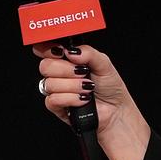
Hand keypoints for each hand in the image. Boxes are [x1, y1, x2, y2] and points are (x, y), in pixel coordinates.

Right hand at [32, 42, 150, 159]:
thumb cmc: (110, 87)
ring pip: (49, 84)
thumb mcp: (103, 62)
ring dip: (72, 86)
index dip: (47, 49)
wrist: (115, 110)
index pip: (45, 50)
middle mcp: (59, 74)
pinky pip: (53, 99)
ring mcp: (56, 90)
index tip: (61, 52)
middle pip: (45, 66)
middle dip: (66, 69)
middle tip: (82, 73)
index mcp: (67, 59)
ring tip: (87, 88)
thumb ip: (88, 52)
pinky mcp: (57, 107)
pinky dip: (70, 99)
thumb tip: (71, 51)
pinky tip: (82, 99)